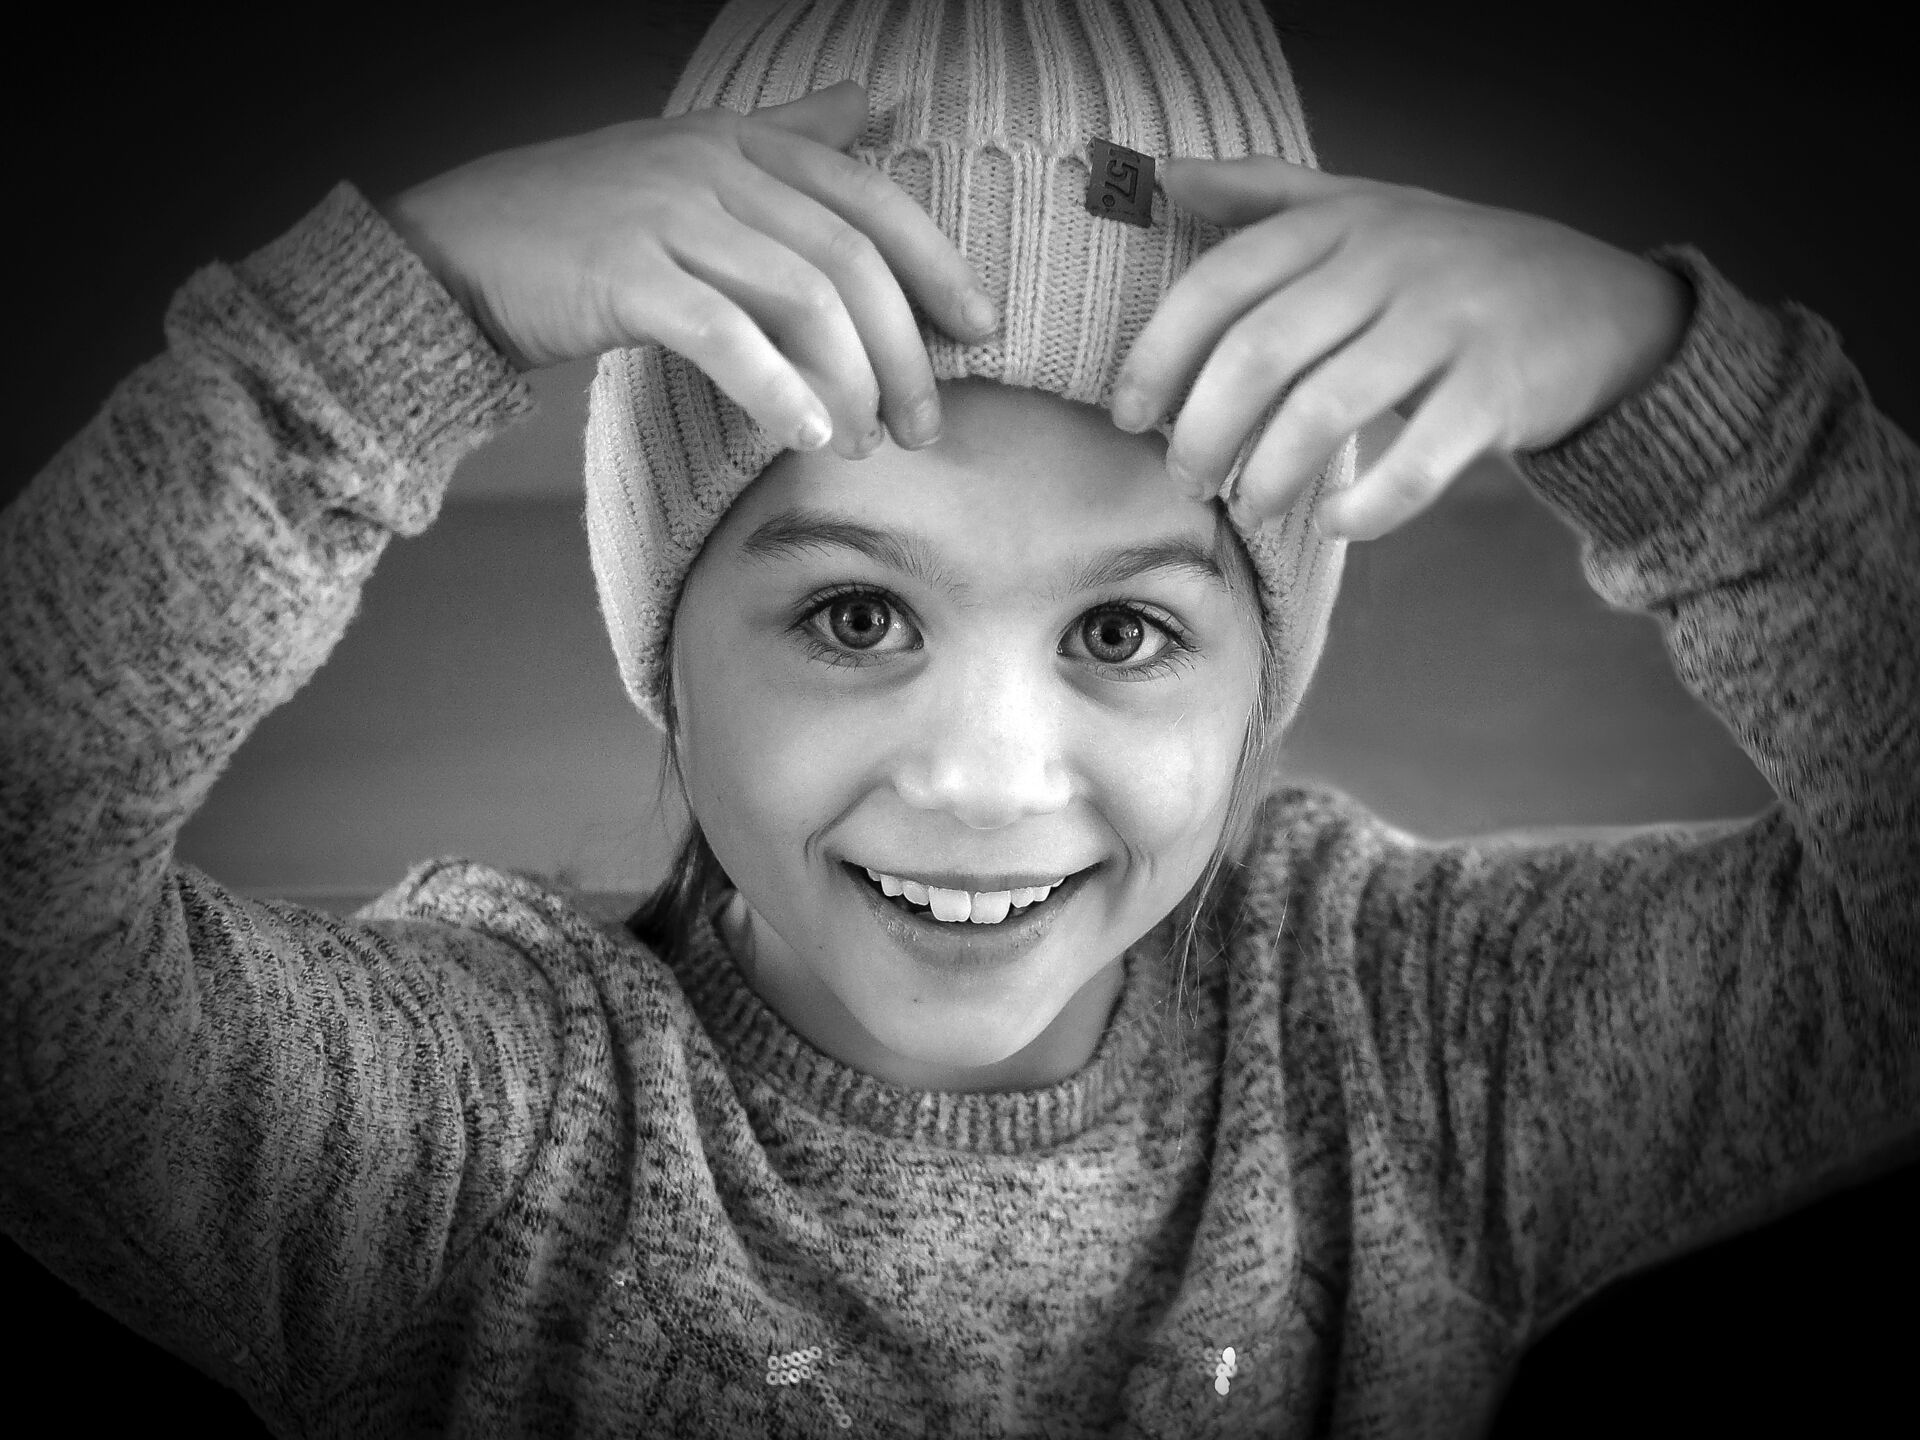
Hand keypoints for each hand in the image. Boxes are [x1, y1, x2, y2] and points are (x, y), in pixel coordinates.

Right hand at [381, 81, 998, 455]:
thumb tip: (868, 101)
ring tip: (863, 445)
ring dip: (849, 384)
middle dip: (904, 351)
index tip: (981, 330)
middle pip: (849, 261)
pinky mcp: (624, 273)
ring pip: (800, 300)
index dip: (937, 267)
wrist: (459, 249)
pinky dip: (775, 390)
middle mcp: (713, 165)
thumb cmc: (585, 222)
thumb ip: (788, 136)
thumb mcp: (692, 159)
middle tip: (923, 424)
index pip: (871, 200)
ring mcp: (667, 214)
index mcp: (741, 140)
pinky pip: (724, 335)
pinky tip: (803, 435)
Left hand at [1111, 157, 1690, 538]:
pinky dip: (1368, 505)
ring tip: (1252, 507)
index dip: (1160, 354)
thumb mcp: (1363, 209)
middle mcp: (1391, 265)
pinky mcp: (1500, 392)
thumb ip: (1263, 195)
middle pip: (1260, 353)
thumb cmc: (1452, 267)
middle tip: (1187, 479)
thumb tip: (1165, 177)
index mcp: (1343, 223)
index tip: (1127, 415)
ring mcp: (1449, 326)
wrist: (1602, 303)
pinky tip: (1339, 524)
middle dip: (1203, 430)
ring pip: (1326, 411)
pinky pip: (1417, 462)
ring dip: (1270, 474)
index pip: (1222, 283)